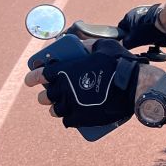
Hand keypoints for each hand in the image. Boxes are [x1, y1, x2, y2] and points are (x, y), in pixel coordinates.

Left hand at [24, 40, 140, 127]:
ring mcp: (71, 106)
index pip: (39, 75)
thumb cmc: (120, 63)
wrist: (134, 86)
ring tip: (64, 104)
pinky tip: (75, 113)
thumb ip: (88, 45)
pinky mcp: (80, 119)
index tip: (31, 79)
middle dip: (45, 93)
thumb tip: (81, 45)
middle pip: (44, 95)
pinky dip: (69, 117)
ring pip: (54, 109)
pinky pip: (67, 120)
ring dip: (56, 106)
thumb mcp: (104, 46)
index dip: (32, 77)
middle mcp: (63, 89)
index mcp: (65, 71)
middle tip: (52, 91)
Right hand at [118, 3, 165, 48]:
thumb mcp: (134, 40)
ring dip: (145, 31)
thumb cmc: (150, 29)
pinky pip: (151, 21)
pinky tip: (157, 32)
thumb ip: (125, 43)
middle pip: (132, 26)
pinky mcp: (155, 11)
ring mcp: (146, 9)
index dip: (124, 36)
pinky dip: (152, 27)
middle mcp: (136, 11)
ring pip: (142, 24)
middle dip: (136, 34)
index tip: (130, 42)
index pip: (121, 28)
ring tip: (151, 37)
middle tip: (142, 40)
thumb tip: (122, 45)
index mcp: (128, 16)